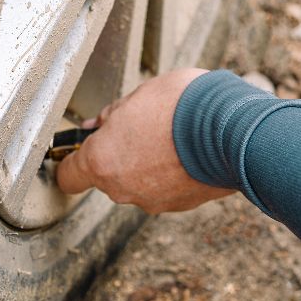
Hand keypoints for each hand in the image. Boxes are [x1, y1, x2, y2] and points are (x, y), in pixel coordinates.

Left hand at [55, 68, 234, 213]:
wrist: (232, 129)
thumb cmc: (181, 106)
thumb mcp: (138, 95)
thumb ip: (112, 115)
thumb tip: (97, 125)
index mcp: (102, 160)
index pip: (68, 176)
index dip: (72, 160)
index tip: (79, 150)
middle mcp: (122, 188)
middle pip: (108, 176)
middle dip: (120, 154)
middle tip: (140, 127)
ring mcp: (153, 200)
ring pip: (139, 182)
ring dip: (149, 164)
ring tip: (172, 136)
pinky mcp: (181, 205)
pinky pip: (167, 188)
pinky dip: (173, 173)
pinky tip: (189, 151)